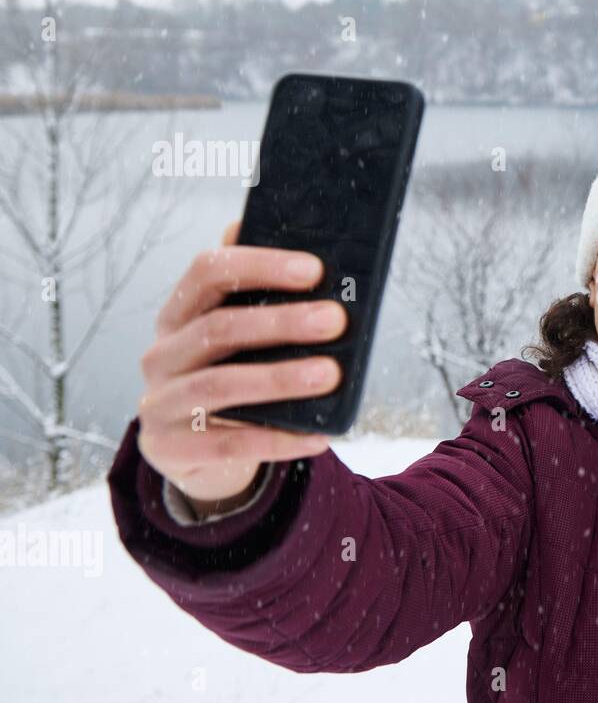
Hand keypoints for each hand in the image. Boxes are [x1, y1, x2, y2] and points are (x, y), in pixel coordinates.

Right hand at [136, 220, 346, 502]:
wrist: (193, 452)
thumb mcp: (235, 338)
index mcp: (177, 315)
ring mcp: (159, 404)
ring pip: (220, 385)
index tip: (314, 269)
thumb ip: (256, 296)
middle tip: (334, 320)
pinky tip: (319, 434)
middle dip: (280, 322)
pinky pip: (230, 445)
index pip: (208, 272)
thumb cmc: (229, 376)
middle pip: (217, 328)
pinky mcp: (170, 449)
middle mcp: (161, 355)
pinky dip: (278, 440)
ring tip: (330, 374)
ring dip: (280, 378)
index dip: (260, 265)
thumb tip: (296, 251)